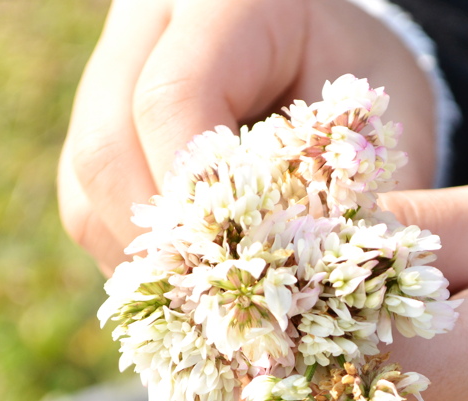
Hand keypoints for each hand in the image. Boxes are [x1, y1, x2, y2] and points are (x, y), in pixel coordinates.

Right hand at [58, 0, 437, 271]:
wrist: (327, 57)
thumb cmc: (363, 84)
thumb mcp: (379, 121)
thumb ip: (351, 193)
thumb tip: (321, 292)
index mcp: (224, 1)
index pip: (172, 97)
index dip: (196, 195)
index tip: (238, 267)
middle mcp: (148, 28)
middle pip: (107, 142)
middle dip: (163, 240)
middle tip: (216, 304)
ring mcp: (112, 76)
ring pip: (87, 180)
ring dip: (143, 256)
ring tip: (207, 302)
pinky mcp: (99, 126)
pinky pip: (87, 202)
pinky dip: (134, 254)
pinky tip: (190, 280)